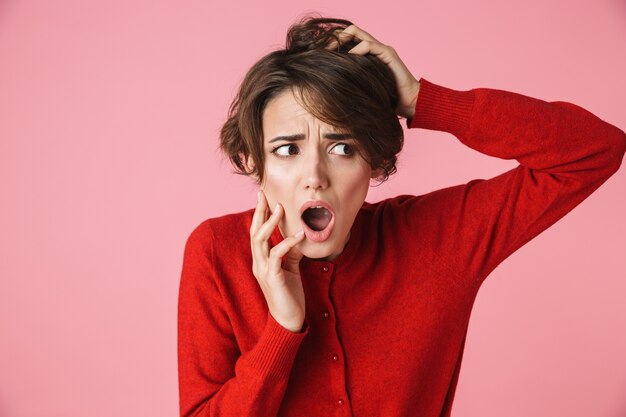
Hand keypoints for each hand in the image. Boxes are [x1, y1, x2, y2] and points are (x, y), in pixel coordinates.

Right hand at [250, 190, 306, 332]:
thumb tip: (296, 236)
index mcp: (261, 261)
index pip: (257, 233)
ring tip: (280, 208)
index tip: (263, 197)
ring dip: (270, 223)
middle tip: (266, 195)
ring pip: (260, 241)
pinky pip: (277, 256)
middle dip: (259, 212)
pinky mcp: (272, 278)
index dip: (259, 215)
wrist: (288, 321)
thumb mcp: (291, 269)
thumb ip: (291, 253)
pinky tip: (299, 235)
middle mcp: (258, 264)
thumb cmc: (290, 295)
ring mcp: (263, 271)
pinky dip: (287, 243)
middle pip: (254, 232)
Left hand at [327, 24, 420, 119]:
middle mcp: (373, 47)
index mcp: (366, 54)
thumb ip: (350, 82)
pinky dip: (356, 50)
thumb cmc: (385, 99)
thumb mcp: (361, 88)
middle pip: (349, 31)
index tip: (318, 54)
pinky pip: (369, 45)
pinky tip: (348, 60)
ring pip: (357, 32)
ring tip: (330, 52)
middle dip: (333, 38)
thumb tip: (327, 87)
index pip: (346, 38)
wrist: (408, 103)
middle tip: (322, 51)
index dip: (332, 43)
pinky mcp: (388, 54)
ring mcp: (381, 49)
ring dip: (341, 39)